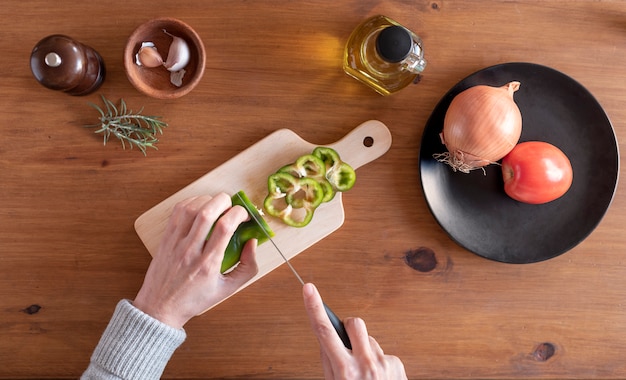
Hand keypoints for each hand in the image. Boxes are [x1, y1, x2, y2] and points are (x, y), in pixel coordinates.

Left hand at [133, 193, 258, 328]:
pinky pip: (177, 211)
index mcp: (208, 264)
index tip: (244, 216)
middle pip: (207, 212)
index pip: (225, 227)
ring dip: (207, 200)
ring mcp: (175, 243)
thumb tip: (253, 242)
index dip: (239, 214)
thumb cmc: (195, 299)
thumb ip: (247, 267)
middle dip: (224, 201)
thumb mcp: (228, 289)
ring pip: (191, 208)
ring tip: (216, 205)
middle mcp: (190, 251)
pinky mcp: (166, 238)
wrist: (160, 306)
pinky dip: (191, 202)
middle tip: (231, 205)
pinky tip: (200, 207)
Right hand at [303, 283, 406, 379]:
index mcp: (344, 371)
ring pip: (369, 339)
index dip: (314, 307)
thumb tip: (328, 341)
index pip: (323, 332)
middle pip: (353, 323)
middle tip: (347, 342)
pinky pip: (382, 352)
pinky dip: (378, 362)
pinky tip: (378, 378)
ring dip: (364, 349)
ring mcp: (383, 363)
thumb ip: (330, 363)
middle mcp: (364, 364)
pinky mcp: (397, 364)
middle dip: (348, 327)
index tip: (308, 289)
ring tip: (365, 372)